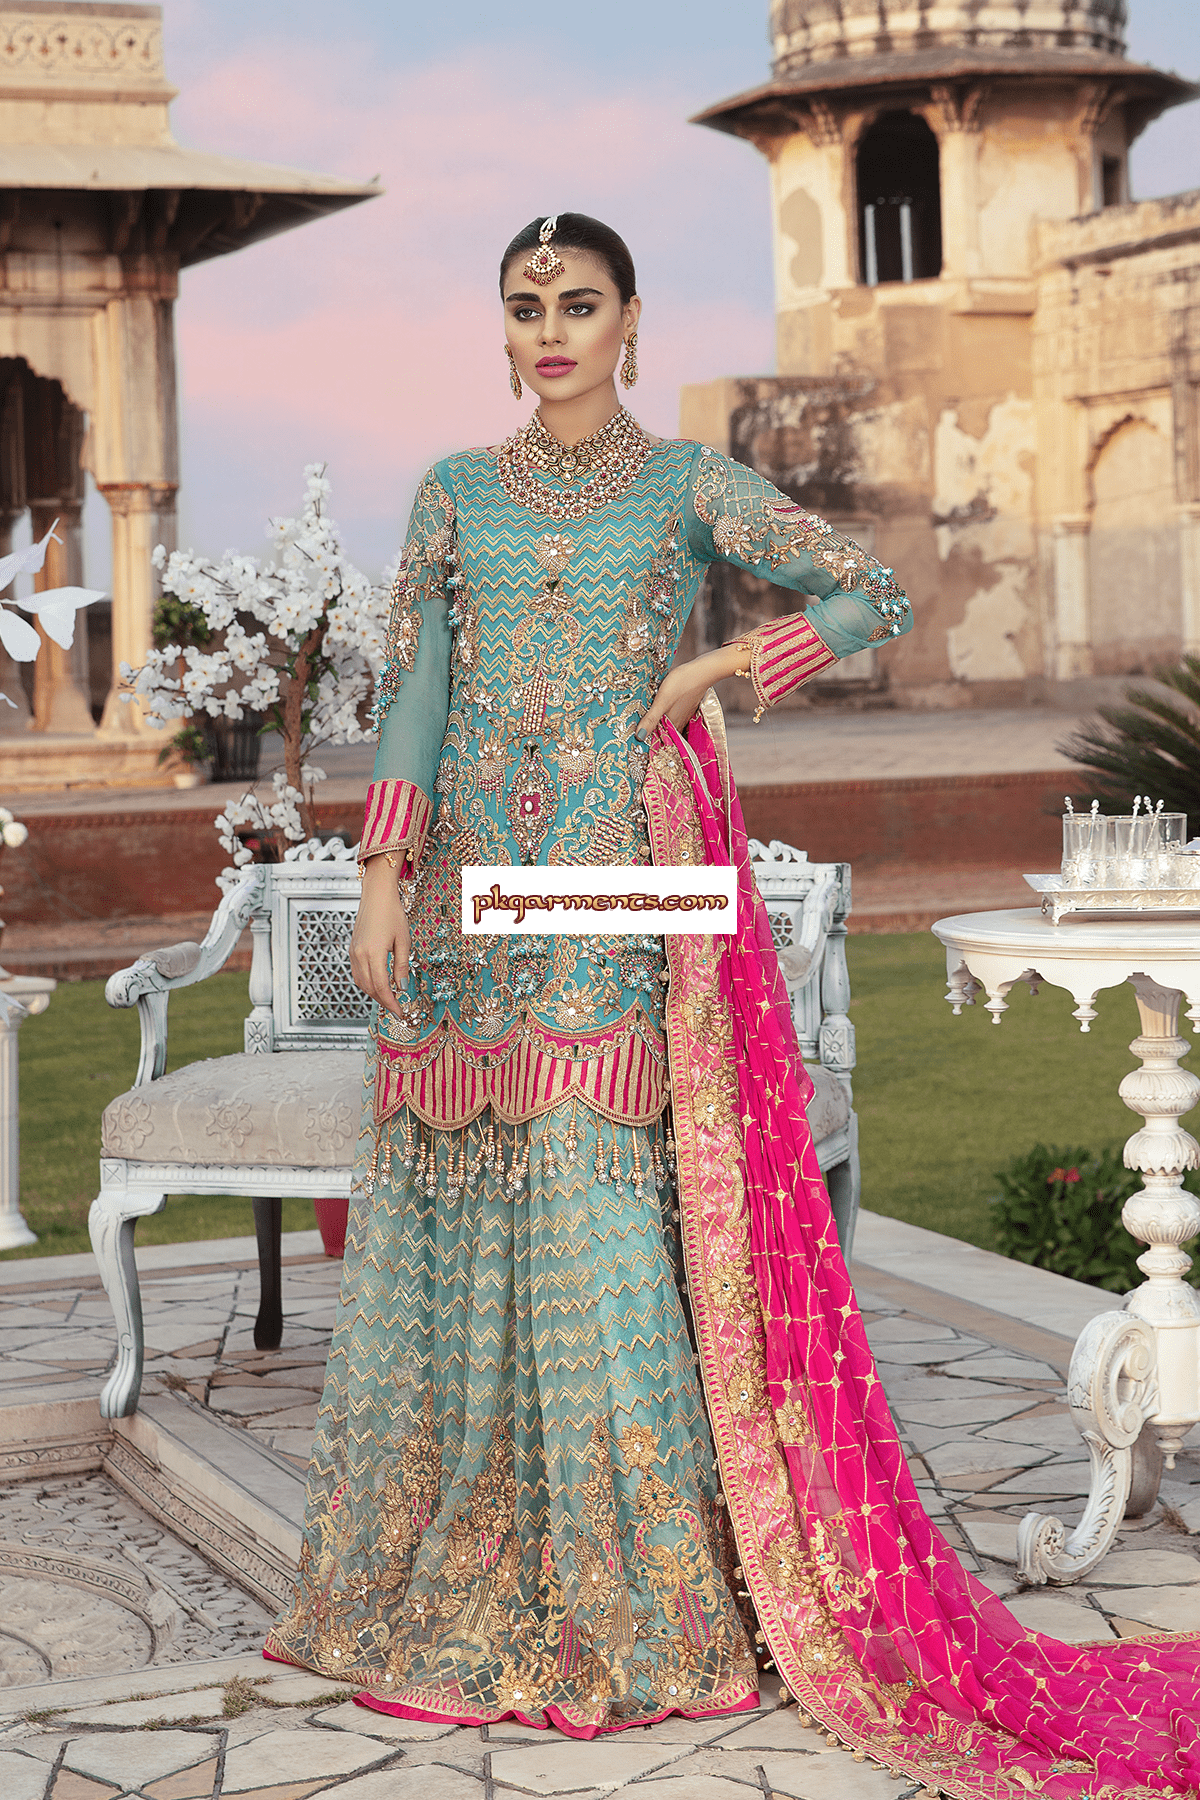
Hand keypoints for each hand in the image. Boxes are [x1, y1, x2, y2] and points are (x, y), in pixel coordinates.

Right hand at [350, 855, 411, 1018]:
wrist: (377, 896)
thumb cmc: (392, 914)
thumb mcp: (403, 941)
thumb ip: (402, 967)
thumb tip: (403, 987)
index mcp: (373, 953)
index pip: (381, 987)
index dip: (391, 1003)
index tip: (400, 1011)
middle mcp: (359, 955)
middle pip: (369, 988)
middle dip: (383, 1001)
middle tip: (396, 1008)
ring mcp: (353, 952)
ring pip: (360, 982)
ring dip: (374, 993)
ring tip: (389, 998)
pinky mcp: (352, 949)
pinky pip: (356, 973)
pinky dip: (366, 982)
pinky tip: (377, 984)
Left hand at [636, 645, 748, 738]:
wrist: (702, 671)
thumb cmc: (682, 683)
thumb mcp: (662, 701)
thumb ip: (651, 719)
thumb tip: (639, 736)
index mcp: (672, 724)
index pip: (658, 740)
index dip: (647, 742)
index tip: (634, 745)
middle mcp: (678, 722)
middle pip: (662, 733)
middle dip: (651, 735)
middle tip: (635, 737)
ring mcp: (683, 714)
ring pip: (667, 724)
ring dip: (657, 726)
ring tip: (644, 726)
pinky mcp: (685, 706)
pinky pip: (672, 716)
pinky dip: (664, 717)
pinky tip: (659, 712)